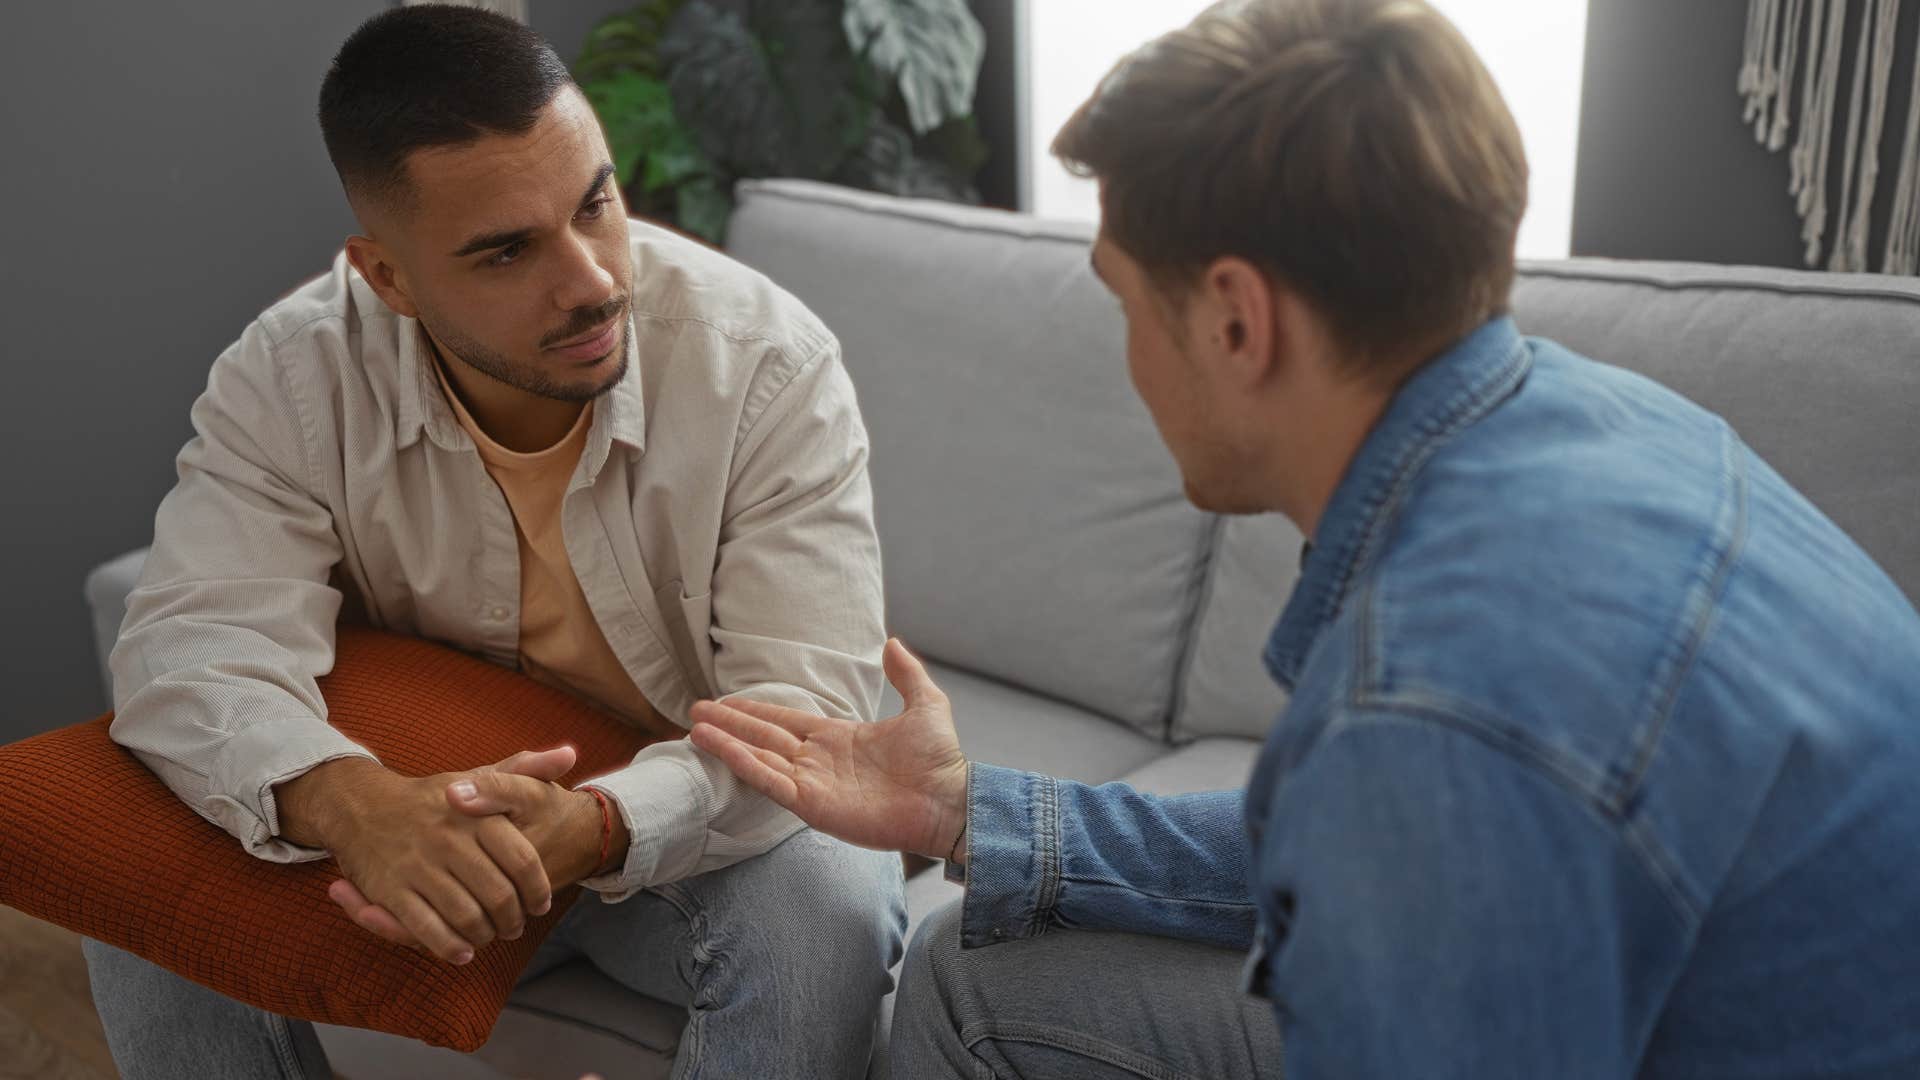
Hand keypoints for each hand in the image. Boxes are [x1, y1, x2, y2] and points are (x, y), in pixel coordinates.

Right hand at [329, 746, 616, 950]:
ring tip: (490, 936)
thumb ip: (525, 769)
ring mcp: (417, 866)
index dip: (538, 890)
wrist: (362, 806)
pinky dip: (449, 947)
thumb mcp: (479, 776)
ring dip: (484, 935)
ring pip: (467, 917)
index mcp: (475, 815)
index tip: (541, 904)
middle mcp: (448, 839)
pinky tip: (462, 951)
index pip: (523, 861)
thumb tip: (570, 755)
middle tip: (515, 927)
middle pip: (498, 896)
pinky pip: (427, 928)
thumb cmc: (434, 798)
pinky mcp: (390, 890)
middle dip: (513, 920)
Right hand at [687, 639, 968, 860]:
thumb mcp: (925, 704)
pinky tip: (719, 747)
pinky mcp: (812, 804)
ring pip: (760, 757)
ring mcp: (813, 783)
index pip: (786, 721)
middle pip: (764, 736)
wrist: (949, 799)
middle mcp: (819, 760)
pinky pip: (769, 780)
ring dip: (728, 742)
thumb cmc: (940, 760)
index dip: (756, 711)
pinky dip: (743, 763)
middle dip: (731, 723)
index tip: (726, 702)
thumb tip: (892, 642)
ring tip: (696, 728)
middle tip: (697, 711)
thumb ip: (906, 674)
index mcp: (839, 738)